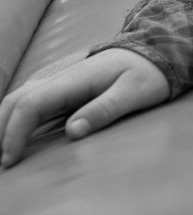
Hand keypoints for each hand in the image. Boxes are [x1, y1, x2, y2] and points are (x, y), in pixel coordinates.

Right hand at [0, 48, 168, 167]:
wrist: (156, 50)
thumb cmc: (148, 73)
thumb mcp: (135, 92)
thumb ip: (105, 110)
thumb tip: (73, 132)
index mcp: (73, 81)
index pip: (30, 105)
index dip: (14, 133)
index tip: (9, 160)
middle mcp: (59, 79)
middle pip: (14, 102)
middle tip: (0, 164)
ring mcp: (59, 83)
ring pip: (18, 101)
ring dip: (4, 125)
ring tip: (3, 155)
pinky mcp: (63, 89)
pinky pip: (31, 104)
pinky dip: (16, 120)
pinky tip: (15, 139)